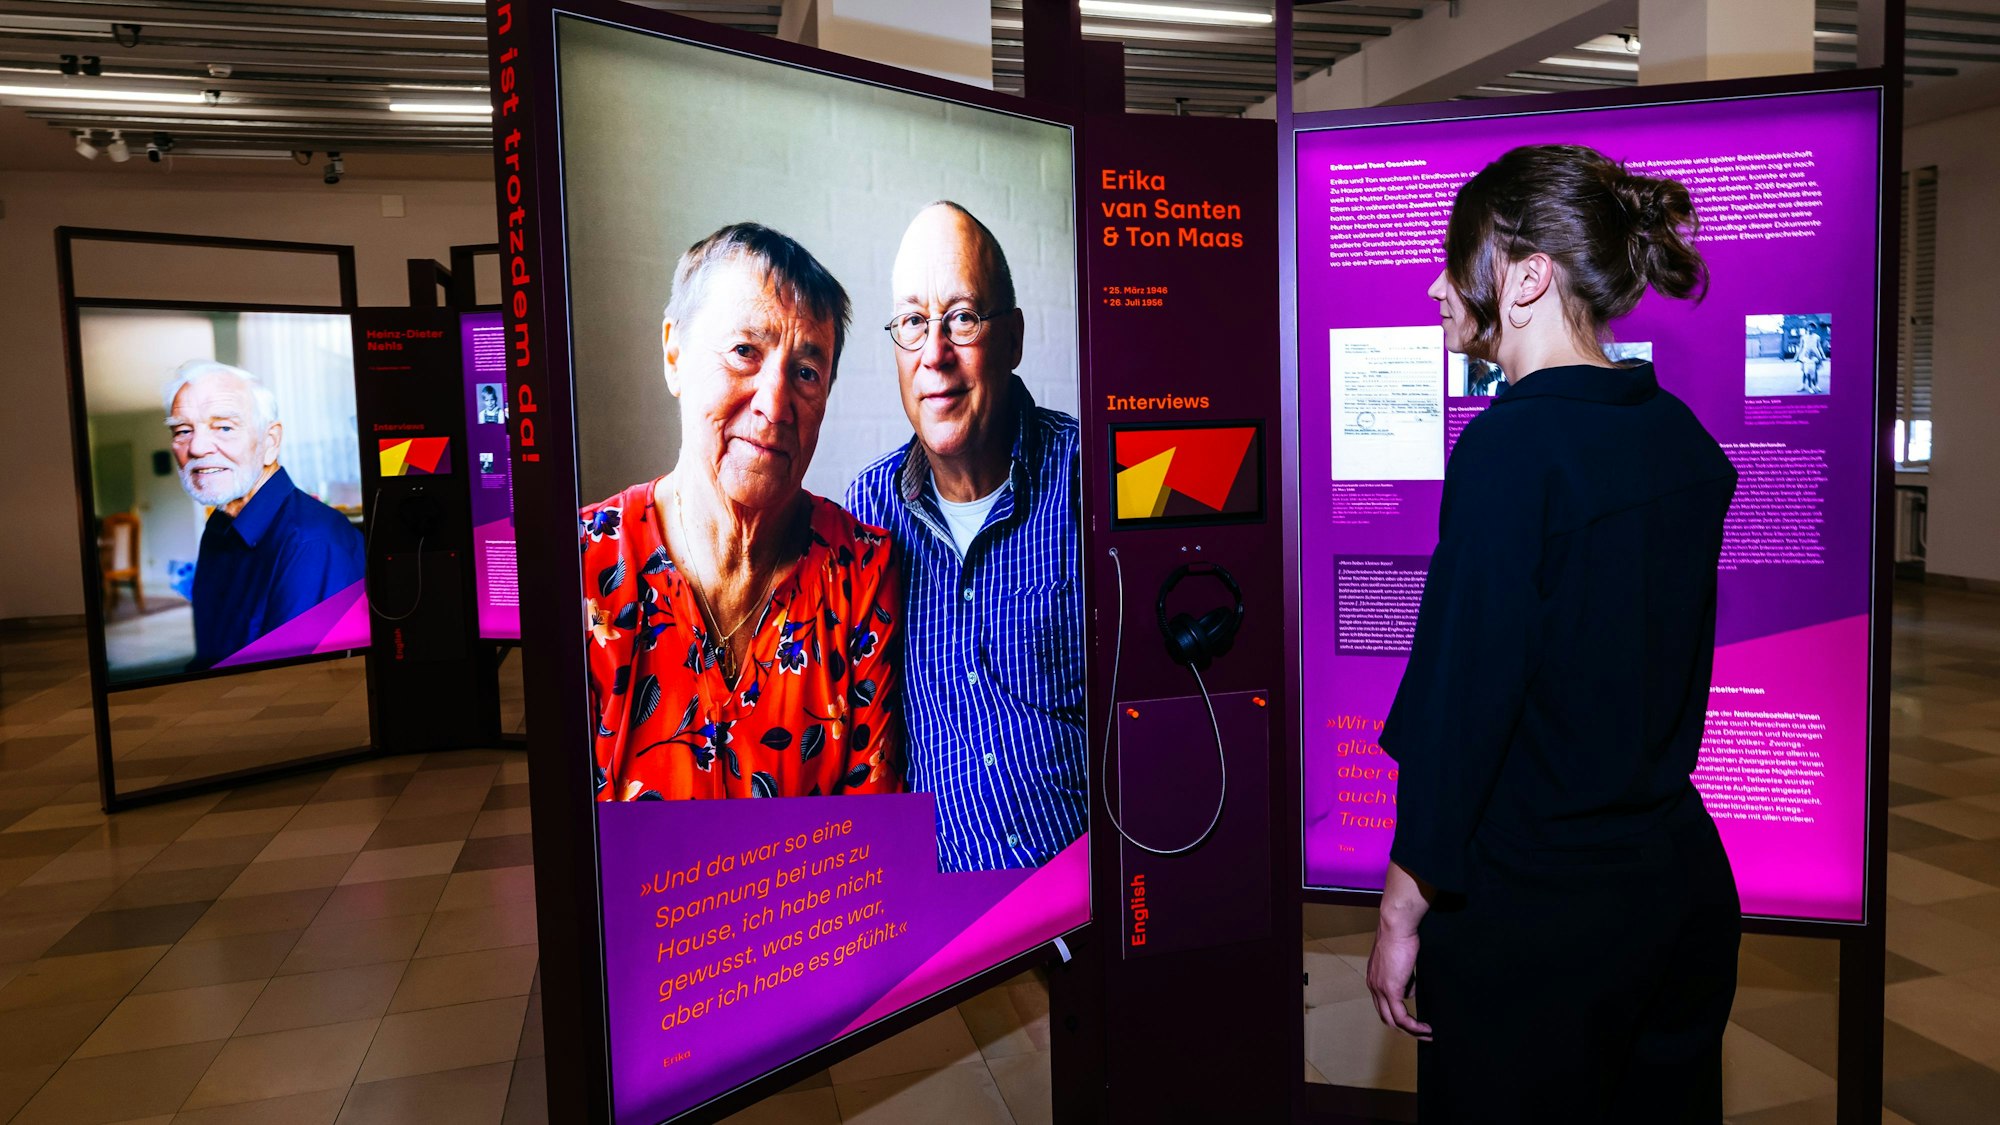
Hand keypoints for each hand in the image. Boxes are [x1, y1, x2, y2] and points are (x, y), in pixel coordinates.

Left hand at [1366, 923, 1432, 1040]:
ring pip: (1394, 1021)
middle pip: (1386, 1017)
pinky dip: (1414, 1027)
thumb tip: (1411, 990)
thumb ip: (1405, 977)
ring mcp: (1380, 989)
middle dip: (1404, 1028)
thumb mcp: (1401, 960)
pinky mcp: (1391, 990)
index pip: (1383, 1005)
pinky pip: (1402, 1017)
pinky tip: (1426, 1028)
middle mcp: (1373, 986)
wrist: (1396, 926)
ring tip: (1427, 1034)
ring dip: (1411, 1031)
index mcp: (1374, 978)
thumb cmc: (1401, 936)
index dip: (1397, 1015)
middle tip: (1421, 1033)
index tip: (1414, 1021)